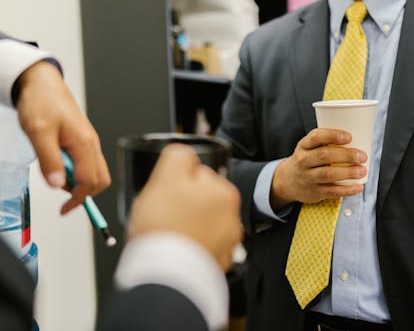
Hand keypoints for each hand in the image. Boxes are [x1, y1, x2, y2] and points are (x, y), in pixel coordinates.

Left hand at [15, 60, 110, 213]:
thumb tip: (57, 185)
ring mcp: (90, 143)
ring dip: (77, 181)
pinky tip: (58, 163)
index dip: (78, 198)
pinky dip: (75, 172)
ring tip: (54, 171)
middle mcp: (92, 144)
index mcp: (84, 143)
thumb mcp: (38, 132)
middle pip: (100, 180)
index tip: (65, 208)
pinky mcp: (84, 142)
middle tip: (60, 193)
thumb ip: (48, 159)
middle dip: (82, 192)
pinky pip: (87, 164)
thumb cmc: (41, 102)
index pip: (89, 181)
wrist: (43, 84)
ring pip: (95, 173)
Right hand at [127, 144, 242, 270]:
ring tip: (169, 235)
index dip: (176, 184)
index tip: (166, 196)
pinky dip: (188, 248)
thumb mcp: (167, 177)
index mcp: (225, 194)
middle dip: (182, 206)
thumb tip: (186, 154)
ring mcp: (226, 244)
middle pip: (199, 202)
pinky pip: (199, 248)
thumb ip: (179, 157)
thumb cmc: (166, 227)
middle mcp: (232, 218)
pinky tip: (175, 249)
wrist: (166, 275)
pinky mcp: (216, 264)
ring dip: (186, 227)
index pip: (197, 177)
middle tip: (164, 216)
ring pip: (198, 225)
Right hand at [271, 128, 367, 208]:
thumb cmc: (305, 161)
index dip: (332, 136)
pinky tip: (358, 186)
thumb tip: (357, 140)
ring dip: (348, 172)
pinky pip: (332, 191)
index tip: (348, 137)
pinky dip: (347, 190)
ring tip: (362, 170)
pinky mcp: (314, 192)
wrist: (287, 181)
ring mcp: (307, 177)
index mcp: (303, 146)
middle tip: (362, 156)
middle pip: (324, 155)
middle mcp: (303, 161)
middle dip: (346, 155)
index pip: (315, 137)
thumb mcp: (308, 148)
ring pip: (328, 174)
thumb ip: (325, 144)